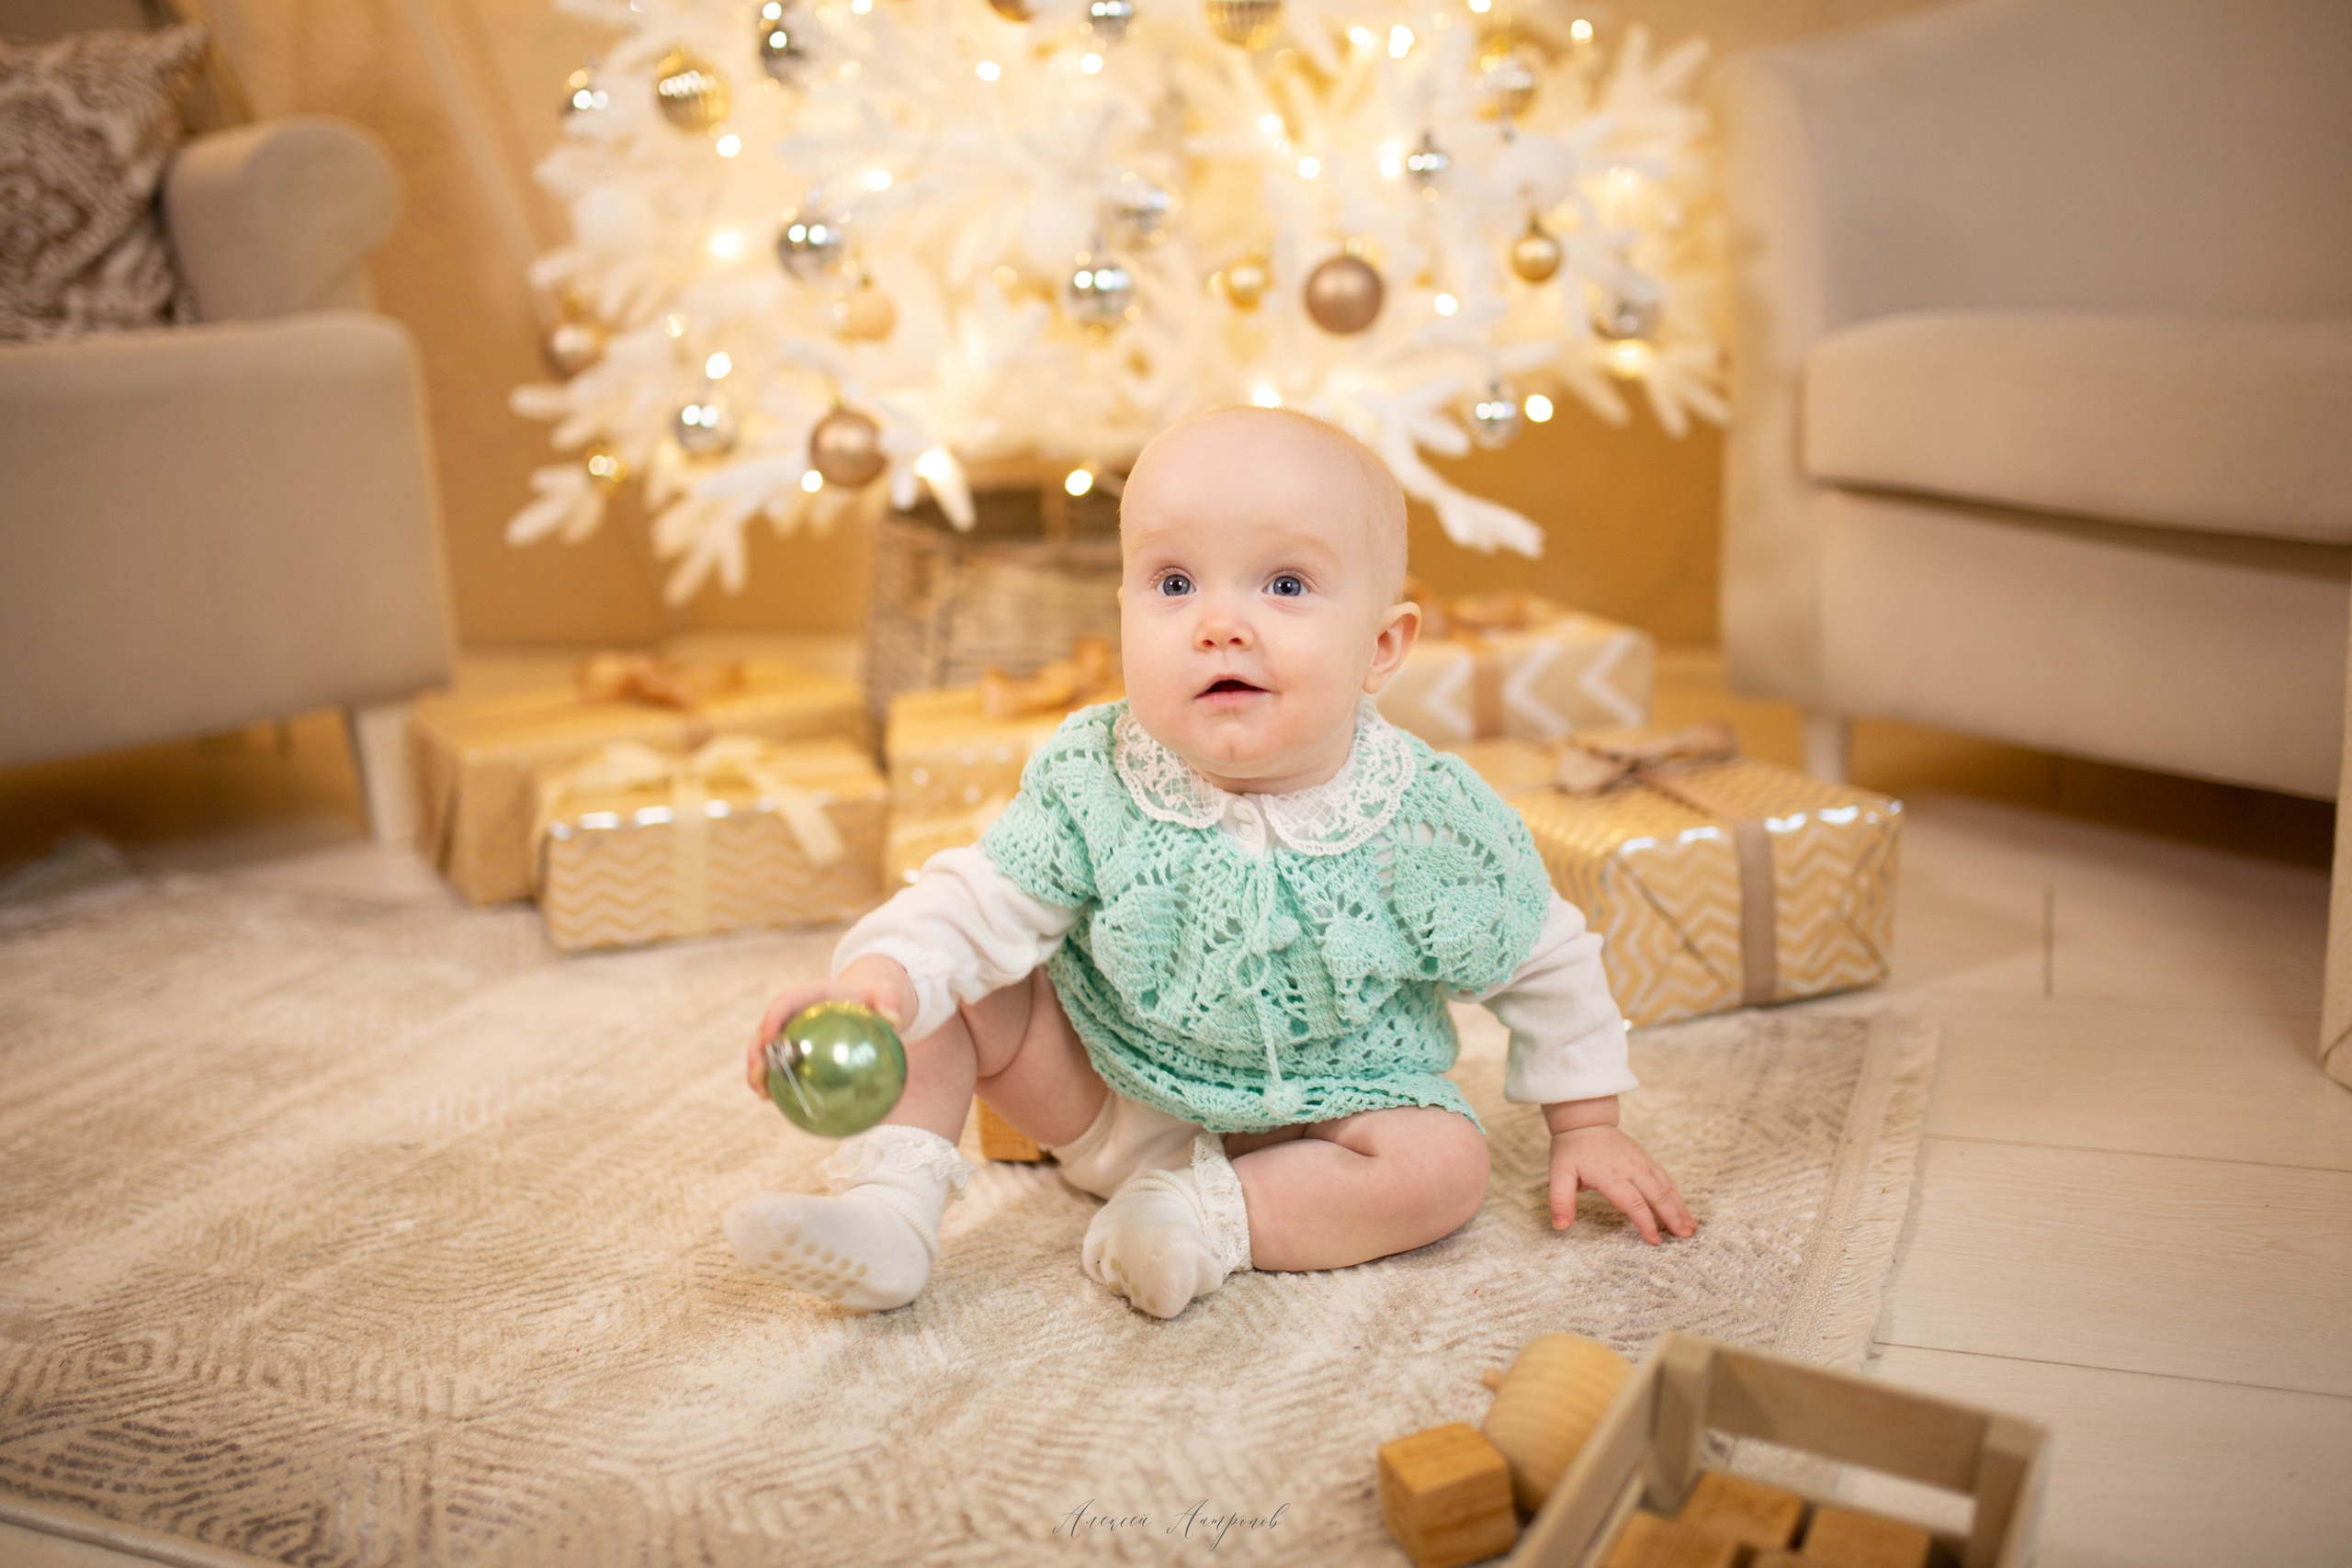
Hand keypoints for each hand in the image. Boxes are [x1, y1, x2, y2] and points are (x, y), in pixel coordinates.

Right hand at [742, 954, 918, 1098]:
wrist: (864, 1005)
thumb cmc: (873, 1000)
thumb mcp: (885, 994)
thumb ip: (889, 1000)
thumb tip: (894, 1019)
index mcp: (809, 995)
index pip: (786, 1002)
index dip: (773, 1018)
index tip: (770, 1039)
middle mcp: (792, 1013)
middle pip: (765, 1030)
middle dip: (756, 1053)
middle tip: (758, 1076)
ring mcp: (789, 1032)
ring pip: (765, 1051)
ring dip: (758, 1072)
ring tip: (762, 1095)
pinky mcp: (793, 1050)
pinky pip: (780, 1067)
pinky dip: (776, 1083)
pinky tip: (779, 1104)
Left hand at [1547, 1123, 1694, 1244]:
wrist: (1584, 1121)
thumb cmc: (1570, 1150)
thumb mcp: (1558, 1174)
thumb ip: (1560, 1200)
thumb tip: (1560, 1225)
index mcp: (1610, 1175)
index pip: (1633, 1202)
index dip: (1645, 1222)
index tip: (1655, 1240)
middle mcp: (1630, 1168)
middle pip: (1656, 1195)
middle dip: (1672, 1216)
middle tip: (1685, 1236)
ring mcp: (1641, 1162)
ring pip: (1665, 1186)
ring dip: (1679, 1207)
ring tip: (1691, 1227)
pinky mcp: (1645, 1159)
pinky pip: (1664, 1178)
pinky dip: (1675, 1194)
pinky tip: (1682, 1208)